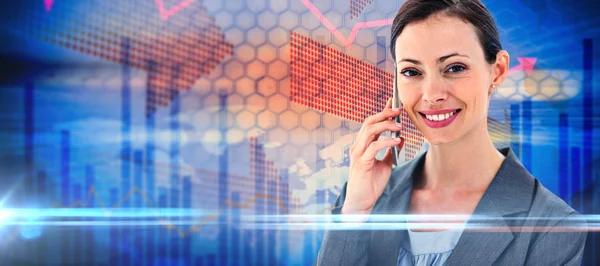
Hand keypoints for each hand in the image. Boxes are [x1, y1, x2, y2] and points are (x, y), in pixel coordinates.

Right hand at [342, 98, 404, 216]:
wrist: (361, 203)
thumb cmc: (371, 185)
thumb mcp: (386, 164)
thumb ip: (391, 151)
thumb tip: (401, 138)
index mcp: (362, 145)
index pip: (371, 123)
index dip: (382, 111)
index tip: (393, 102)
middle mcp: (358, 146)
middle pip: (369, 122)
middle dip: (384, 114)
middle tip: (399, 110)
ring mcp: (358, 153)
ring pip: (370, 130)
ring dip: (386, 125)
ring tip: (400, 126)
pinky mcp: (361, 162)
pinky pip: (374, 147)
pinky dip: (386, 142)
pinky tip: (397, 142)